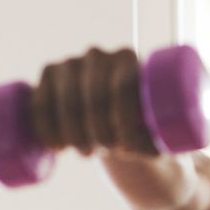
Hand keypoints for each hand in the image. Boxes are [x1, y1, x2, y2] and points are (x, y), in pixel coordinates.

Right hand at [33, 46, 158, 157]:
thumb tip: (155, 150)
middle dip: (98, 128)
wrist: (117, 131)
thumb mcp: (162, 135)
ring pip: (65, 99)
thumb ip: (169, 141)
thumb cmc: (146, 132)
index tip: (126, 146)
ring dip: (73, 131)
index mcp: (128, 58)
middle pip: (94, 93)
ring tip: (86, 154)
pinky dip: (46, 127)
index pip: (123, 84)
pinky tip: (56, 146)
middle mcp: (97, 55)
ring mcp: (69, 65)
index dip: (123, 117)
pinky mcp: (48, 80)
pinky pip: (40, 101)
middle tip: (106, 152)